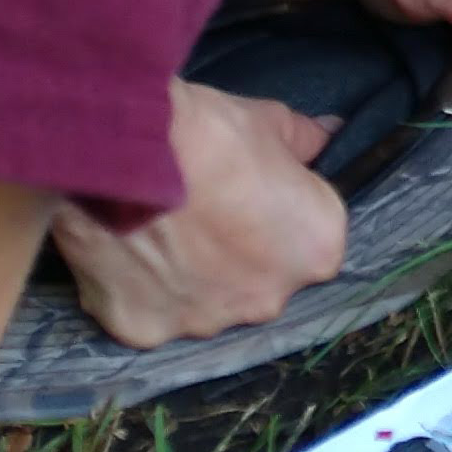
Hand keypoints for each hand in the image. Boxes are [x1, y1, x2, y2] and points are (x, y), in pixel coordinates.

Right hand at [51, 83, 347, 348]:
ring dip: (189, 279)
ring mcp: (206, 321)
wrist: (125, 156)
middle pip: (260, 281)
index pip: (309, 241)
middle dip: (239, 256)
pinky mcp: (145, 330)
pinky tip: (127, 254)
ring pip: (204, 303)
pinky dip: (138, 291)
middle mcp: (270, 300)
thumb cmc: (211, 136)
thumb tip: (327, 135)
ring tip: (160, 234)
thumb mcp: (271, 121)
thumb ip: (306, 140)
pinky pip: (148, 313)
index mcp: (316, 251)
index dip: (281, 217)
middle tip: (205, 216)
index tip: (252, 195)